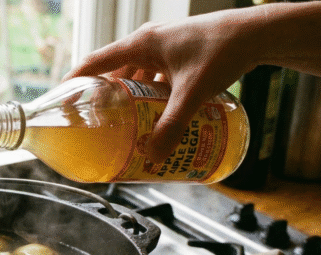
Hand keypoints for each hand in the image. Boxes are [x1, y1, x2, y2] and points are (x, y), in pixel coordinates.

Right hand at [66, 10, 258, 163]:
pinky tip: (157, 114)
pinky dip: (151, 94)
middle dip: (102, 96)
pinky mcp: (181, 54)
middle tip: (94, 121)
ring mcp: (166, 47)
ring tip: (122, 122)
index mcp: (141, 43)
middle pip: (114, 71)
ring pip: (136, 74)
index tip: (61, 101)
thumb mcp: (193, 93)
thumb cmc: (224, 50)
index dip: (74, 81)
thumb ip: (173, 125)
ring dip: (128, 97)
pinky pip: (156, 76)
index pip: (94, 62)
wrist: (260, 32)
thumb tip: (155, 157)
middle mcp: (149, 42)